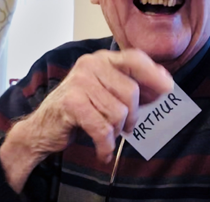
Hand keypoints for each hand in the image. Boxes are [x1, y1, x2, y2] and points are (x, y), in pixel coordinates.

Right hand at [0, 49, 172, 191]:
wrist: (42, 129)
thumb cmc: (79, 110)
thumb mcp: (107, 92)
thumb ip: (133, 86)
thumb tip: (165, 84)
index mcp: (103, 59)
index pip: (136, 59)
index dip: (154, 75)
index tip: (167, 89)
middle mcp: (91, 64)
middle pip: (131, 92)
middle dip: (131, 116)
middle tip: (124, 127)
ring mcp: (80, 81)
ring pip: (118, 112)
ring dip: (115, 131)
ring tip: (106, 135)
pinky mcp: (71, 102)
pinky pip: (102, 128)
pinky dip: (105, 145)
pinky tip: (102, 151)